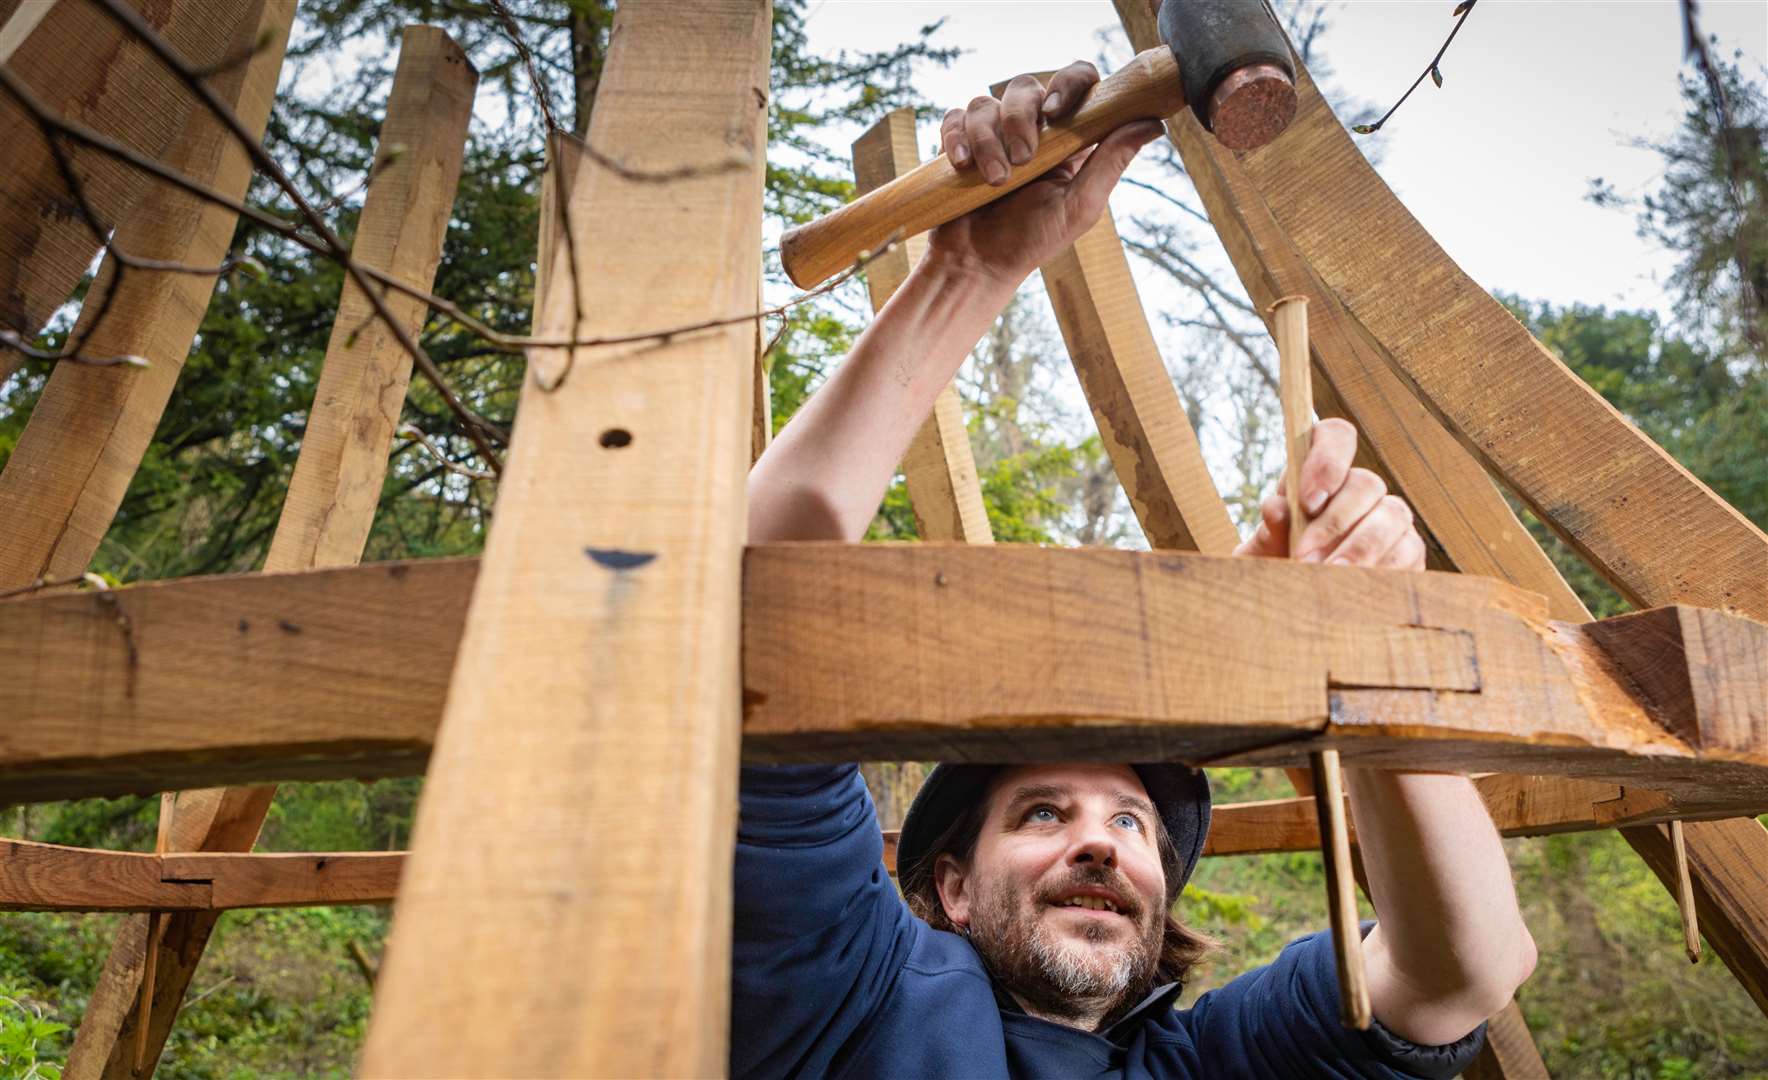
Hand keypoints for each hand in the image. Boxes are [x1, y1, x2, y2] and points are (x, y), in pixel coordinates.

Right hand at [927, 61, 1164, 284]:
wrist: (978, 265)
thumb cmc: (1033, 241)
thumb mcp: (1081, 206)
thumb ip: (1112, 161)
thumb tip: (1155, 123)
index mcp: (1067, 137)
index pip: (1077, 82)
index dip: (1069, 82)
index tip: (1055, 110)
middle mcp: (1031, 129)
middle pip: (1026, 87)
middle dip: (1020, 120)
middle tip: (1022, 160)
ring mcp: (992, 134)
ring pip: (986, 103)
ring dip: (987, 140)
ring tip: (993, 181)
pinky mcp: (959, 142)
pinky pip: (955, 117)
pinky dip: (956, 137)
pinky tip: (962, 165)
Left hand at [1233, 418, 1425, 568]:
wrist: (1297, 602)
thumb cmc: (1277, 566)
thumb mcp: (1264, 551)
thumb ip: (1270, 529)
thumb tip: (1276, 508)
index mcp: (1320, 471)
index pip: (1337, 436)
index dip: (1327, 461)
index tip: (1307, 502)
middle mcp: (1360, 487)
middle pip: (1366, 482)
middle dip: (1335, 522)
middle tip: (1304, 558)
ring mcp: (1389, 515)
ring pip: (1392, 515)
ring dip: (1359, 548)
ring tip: (1330, 577)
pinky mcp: (1408, 548)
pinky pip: (1408, 550)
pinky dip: (1383, 569)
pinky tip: (1358, 586)